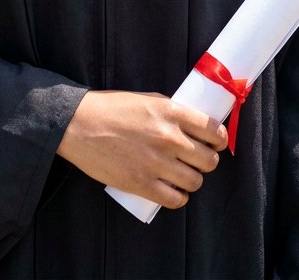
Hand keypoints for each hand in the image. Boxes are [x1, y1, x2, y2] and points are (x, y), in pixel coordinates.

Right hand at [57, 90, 227, 209]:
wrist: (79, 124)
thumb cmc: (111, 109)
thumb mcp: (147, 99)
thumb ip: (172, 113)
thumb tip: (194, 126)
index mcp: (171, 112)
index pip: (213, 130)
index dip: (219, 140)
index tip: (216, 143)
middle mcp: (168, 137)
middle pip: (209, 160)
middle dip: (206, 161)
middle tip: (196, 160)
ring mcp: (156, 163)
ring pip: (195, 181)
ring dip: (192, 180)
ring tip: (182, 175)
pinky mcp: (142, 184)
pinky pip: (175, 199)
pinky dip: (178, 197)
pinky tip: (173, 190)